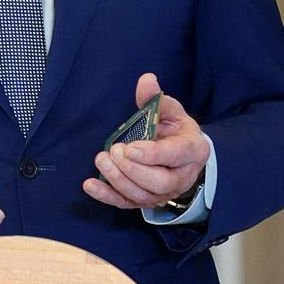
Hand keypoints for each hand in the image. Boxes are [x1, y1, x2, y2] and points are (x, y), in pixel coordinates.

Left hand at [83, 73, 209, 210]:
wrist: (183, 155)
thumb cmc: (176, 131)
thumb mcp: (172, 111)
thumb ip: (157, 98)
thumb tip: (146, 80)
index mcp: (193, 151)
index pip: (174, 156)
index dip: (152, 154)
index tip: (130, 147)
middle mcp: (182, 177)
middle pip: (159, 182)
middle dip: (133, 169)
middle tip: (114, 151)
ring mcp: (164, 193)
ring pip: (142, 195)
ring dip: (118, 179)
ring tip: (102, 159)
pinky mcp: (146, 201)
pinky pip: (126, 203)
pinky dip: (106, 196)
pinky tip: (90, 185)